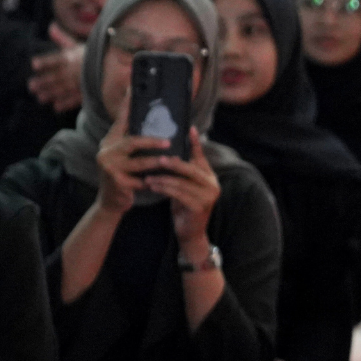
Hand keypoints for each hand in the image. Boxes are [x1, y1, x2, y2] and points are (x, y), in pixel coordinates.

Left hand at [27, 26, 84, 111]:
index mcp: (70, 57)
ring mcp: (79, 82)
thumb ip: (62, 38)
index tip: (34, 64)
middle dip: (43, 82)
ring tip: (40, 98)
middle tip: (31, 86)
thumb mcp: (76, 45)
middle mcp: (73, 70)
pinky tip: (56, 107)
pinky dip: (66, 103)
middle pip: (56, 76)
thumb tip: (51, 26)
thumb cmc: (90, 54)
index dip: (45, 61)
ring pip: (63, 88)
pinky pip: (75, 98)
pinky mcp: (85, 92)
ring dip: (51, 93)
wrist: (111, 65)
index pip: (55, 59)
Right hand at [92, 85, 164, 215]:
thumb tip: (158, 128)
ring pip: (139, 162)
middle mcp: (106, 150)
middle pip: (132, 141)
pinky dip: (153, 182)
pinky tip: (163, 183)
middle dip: (152, 142)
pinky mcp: (117, 182)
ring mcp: (109, 166)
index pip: (121, 119)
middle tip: (168, 143)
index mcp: (110, 141)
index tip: (134, 86)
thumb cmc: (123, 176)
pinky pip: (140, 180)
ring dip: (157, 162)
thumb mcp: (125, 157)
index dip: (127, 103)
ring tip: (171, 161)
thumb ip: (134, 143)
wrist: (110, 201)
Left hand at [143, 129, 219, 246]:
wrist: (190, 232)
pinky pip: (178, 194)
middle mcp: (212, 184)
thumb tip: (169, 152)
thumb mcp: (184, 186)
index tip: (189, 128)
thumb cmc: (184, 206)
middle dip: (173, 162)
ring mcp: (208, 196)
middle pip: (191, 168)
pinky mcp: (200, 207)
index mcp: (209, 176)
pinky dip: (164, 189)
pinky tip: (152, 187)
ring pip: (182, 182)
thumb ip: (182, 172)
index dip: (194, 142)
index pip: (200, 156)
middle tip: (158, 159)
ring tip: (148, 176)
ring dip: (163, 178)